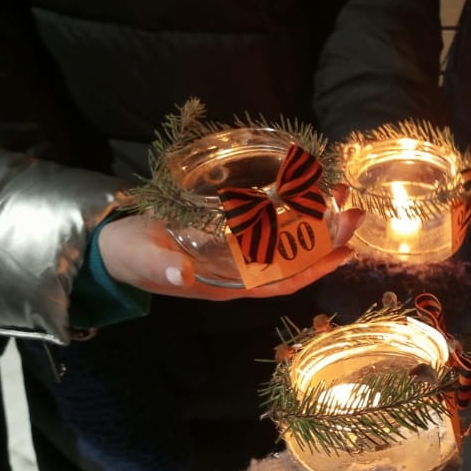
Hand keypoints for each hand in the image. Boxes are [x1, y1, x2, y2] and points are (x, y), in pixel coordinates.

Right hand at [97, 208, 362, 299]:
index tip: (344, 253)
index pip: (281, 282)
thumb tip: (180, 275)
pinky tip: (307, 186)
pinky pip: (268, 220)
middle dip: (327, 238)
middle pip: (294, 258)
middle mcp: (241, 269)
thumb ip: (162, 269)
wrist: (115, 246)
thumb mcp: (145, 262)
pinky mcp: (229, 229)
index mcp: (228, 284)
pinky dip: (289, 205)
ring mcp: (237, 250)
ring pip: (286, 237)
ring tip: (340, 192)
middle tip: (355, 212)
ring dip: (315, 218)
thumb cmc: (132, 257)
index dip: (314, 270)